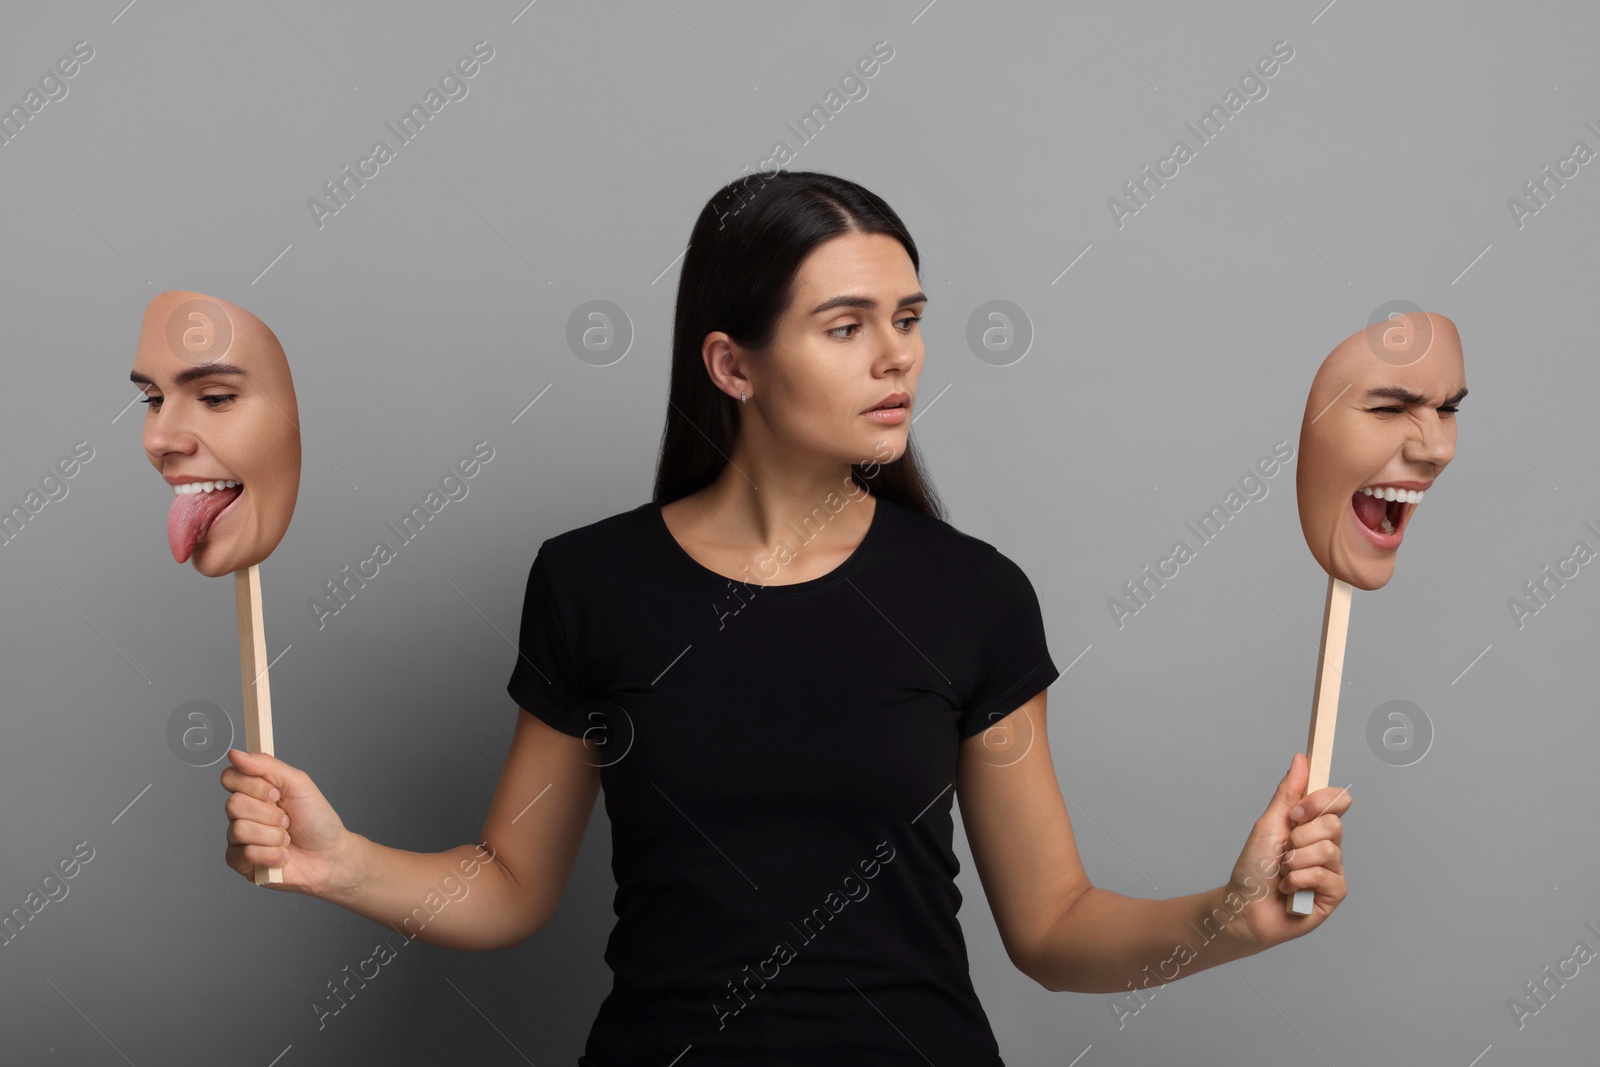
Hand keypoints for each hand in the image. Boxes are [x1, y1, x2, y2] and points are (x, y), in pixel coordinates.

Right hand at [220, 749, 357, 897]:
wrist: (330, 855)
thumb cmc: (317, 819)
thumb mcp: (297, 784)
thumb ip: (266, 765)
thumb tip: (235, 753)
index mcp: (254, 791)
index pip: (230, 778)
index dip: (252, 786)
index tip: (276, 793)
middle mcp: (243, 813)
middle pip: (233, 804)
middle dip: (269, 813)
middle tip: (287, 819)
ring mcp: (239, 839)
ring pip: (239, 830)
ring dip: (273, 835)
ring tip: (286, 839)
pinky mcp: (241, 863)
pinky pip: (244, 854)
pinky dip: (271, 854)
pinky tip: (283, 856)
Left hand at [1224, 751, 1350, 951]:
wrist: (1244, 907)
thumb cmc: (1253, 868)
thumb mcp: (1268, 825)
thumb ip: (1288, 794)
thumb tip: (1301, 758)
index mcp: (1312, 825)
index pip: (1337, 800)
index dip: (1322, 801)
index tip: (1297, 812)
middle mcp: (1326, 845)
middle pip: (1334, 824)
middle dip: (1300, 836)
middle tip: (1283, 849)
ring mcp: (1332, 869)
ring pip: (1328, 850)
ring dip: (1295, 861)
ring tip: (1283, 872)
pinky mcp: (1334, 893)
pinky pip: (1326, 876)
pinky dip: (1298, 880)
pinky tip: (1288, 889)